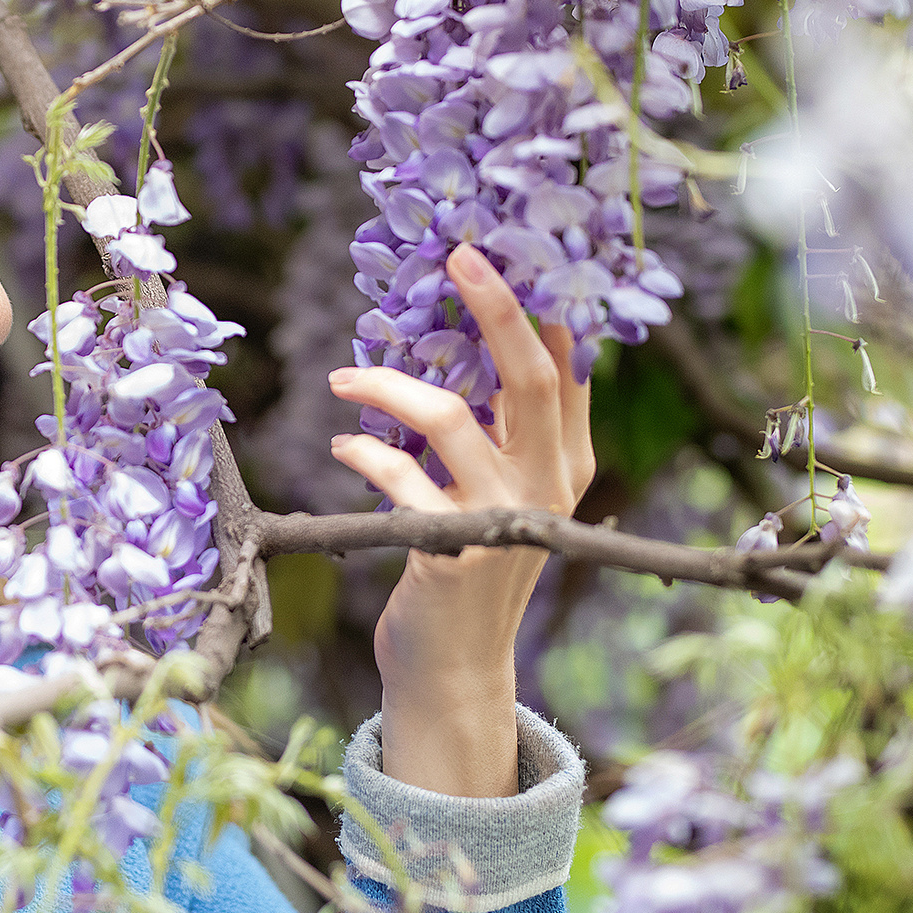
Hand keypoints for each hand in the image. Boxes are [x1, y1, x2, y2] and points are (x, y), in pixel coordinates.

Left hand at [326, 242, 594, 797]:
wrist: (456, 666)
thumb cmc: (470, 560)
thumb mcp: (502, 490)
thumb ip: (503, 424)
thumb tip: (477, 330)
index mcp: (568, 462)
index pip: (569, 366)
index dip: (541, 303)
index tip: (504, 246)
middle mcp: (548, 485)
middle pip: (533, 375)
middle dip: (496, 307)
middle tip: (458, 255)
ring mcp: (505, 519)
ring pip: (453, 418)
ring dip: (389, 385)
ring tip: (343, 379)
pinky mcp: (454, 552)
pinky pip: (401, 481)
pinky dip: (365, 453)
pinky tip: (343, 444)